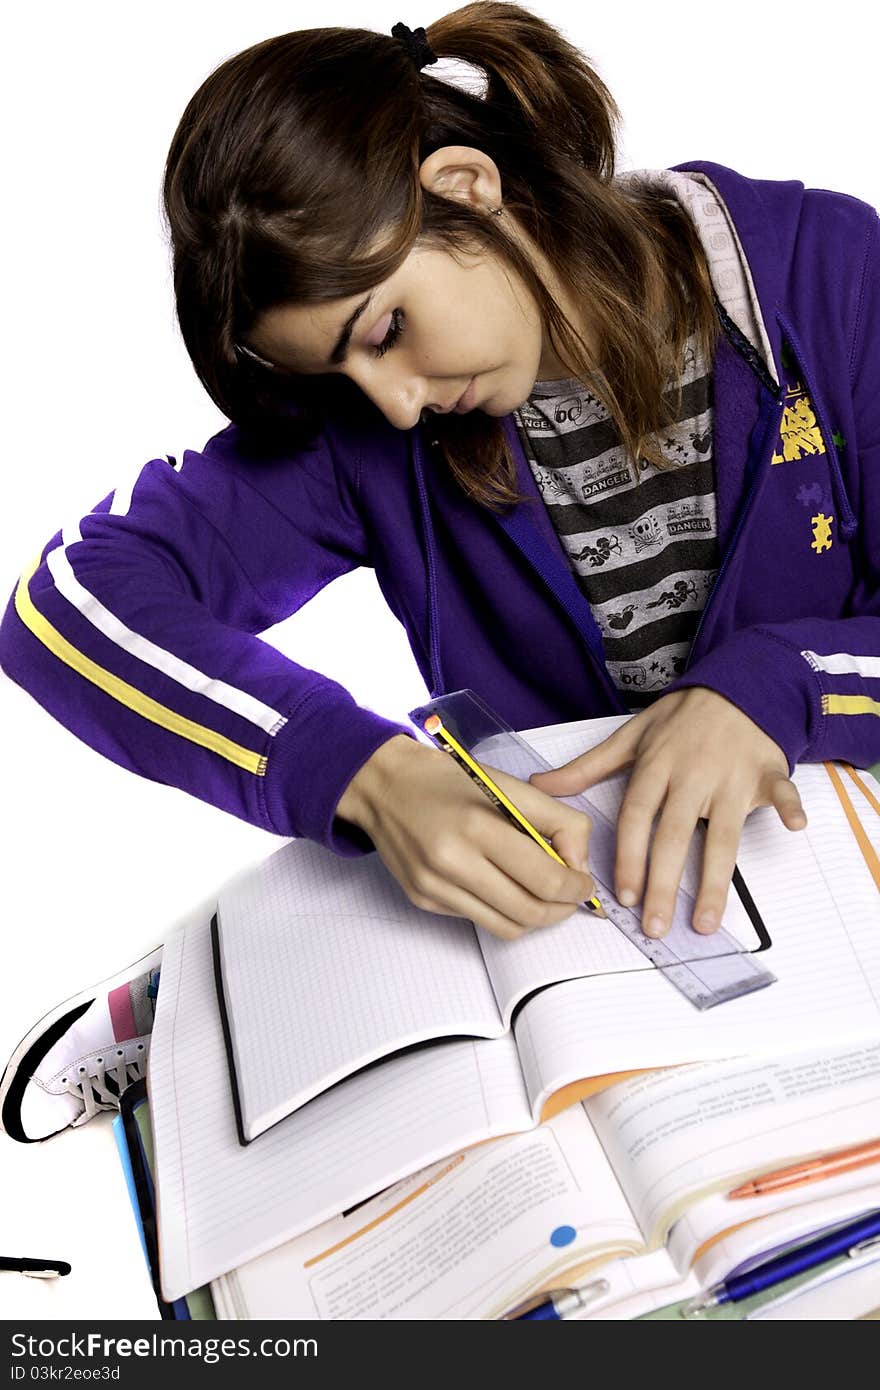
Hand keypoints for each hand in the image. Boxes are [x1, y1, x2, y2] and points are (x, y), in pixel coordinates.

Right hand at [335, 734, 595, 939]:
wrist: (384, 785)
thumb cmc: (449, 780)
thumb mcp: (509, 786)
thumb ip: (556, 820)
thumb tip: (578, 863)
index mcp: (478, 826)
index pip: (544, 879)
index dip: (575, 887)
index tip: (583, 881)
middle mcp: (452, 862)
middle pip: (529, 912)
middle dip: (561, 909)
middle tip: (570, 895)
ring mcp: (434, 887)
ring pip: (505, 927)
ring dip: (535, 917)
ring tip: (543, 896)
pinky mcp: (423, 900)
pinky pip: (477, 919)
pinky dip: (499, 909)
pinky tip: (500, 885)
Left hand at [528, 687, 806, 936]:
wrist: (734, 685)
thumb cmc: (680, 717)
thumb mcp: (631, 735)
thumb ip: (588, 767)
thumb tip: (540, 785)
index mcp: (656, 766)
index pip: (637, 818)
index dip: (629, 857)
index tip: (623, 895)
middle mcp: (691, 775)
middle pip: (674, 836)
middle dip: (662, 884)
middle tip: (654, 926)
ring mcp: (730, 775)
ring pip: (723, 833)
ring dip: (714, 879)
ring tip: (704, 921)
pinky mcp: (766, 770)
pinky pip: (779, 790)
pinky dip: (789, 805)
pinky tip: (794, 827)